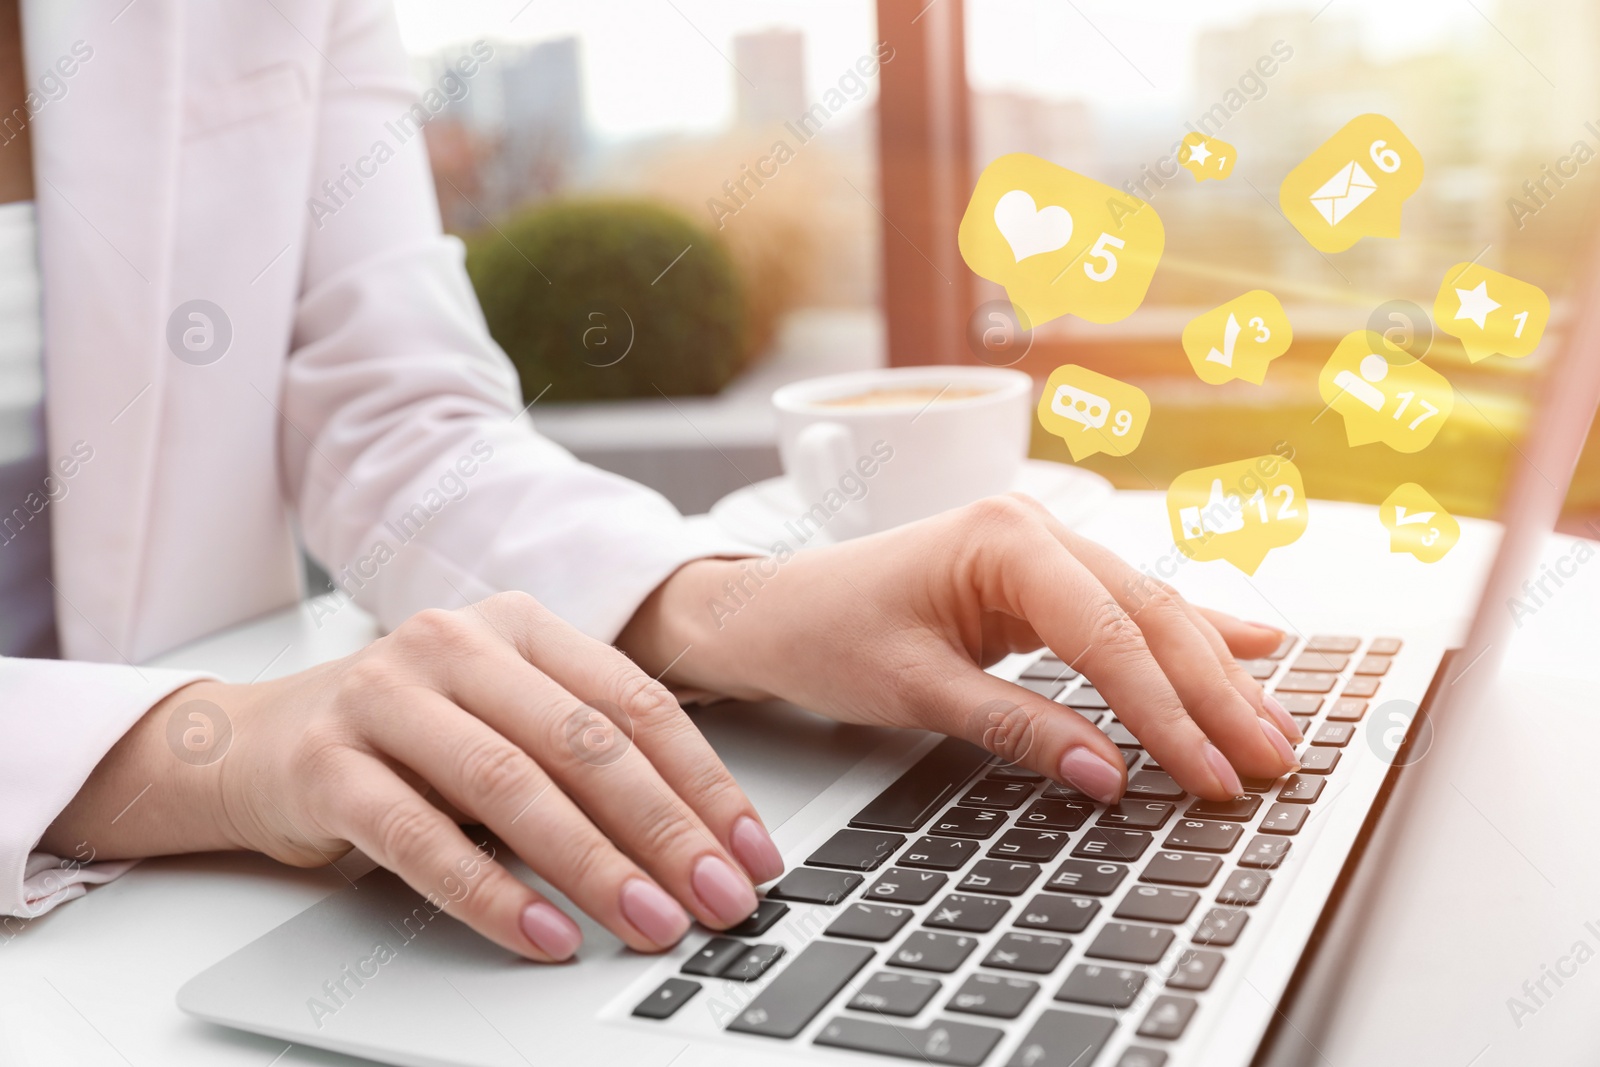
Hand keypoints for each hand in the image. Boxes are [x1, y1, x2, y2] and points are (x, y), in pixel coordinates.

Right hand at [44, 593, 784, 961]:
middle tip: (718, 899)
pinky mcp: (327, 765)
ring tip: (649, 922)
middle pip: (584, 743)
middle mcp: (457, 645)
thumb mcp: (505, 717)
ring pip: (511, 785)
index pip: (635, 703)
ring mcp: (386, 697)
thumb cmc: (409, 736)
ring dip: (592, 864)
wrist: (253, 741)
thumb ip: (585, 753)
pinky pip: (421, 837)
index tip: (752, 852)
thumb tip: (702, 842)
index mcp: (519, 625)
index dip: (704, 783)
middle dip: (665, 830)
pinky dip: (491, 892)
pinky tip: (544, 934)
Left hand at [623, 495, 1302, 801]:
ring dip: (1213, 673)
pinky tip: (1250, 645)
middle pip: (1146, 617)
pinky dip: (1188, 634)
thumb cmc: (828, 632)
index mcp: (1000, 540)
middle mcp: (1032, 530)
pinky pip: (1126, 609)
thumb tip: (1109, 775)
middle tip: (1271, 761)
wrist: (776, 607)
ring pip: (1149, 613)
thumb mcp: (915, 689)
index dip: (1166, 711)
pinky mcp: (1040, 575)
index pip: (1107, 634)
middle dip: (1213, 695)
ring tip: (1276, 728)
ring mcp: (1041, 546)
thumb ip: (1018, 728)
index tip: (1212, 772)